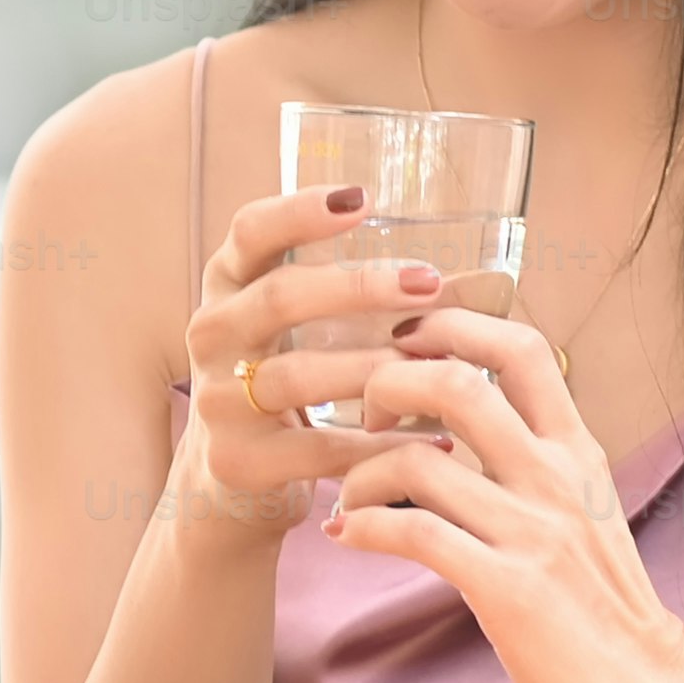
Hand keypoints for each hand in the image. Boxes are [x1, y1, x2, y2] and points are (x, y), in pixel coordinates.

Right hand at [167, 180, 446, 542]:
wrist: (225, 484)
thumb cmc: (284, 388)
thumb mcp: (291, 332)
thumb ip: (348, 301)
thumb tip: (470, 281)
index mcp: (229, 288)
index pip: (251, 232)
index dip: (299, 211)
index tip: (362, 198)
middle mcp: (213, 335)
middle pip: (279, 297)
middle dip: (358, 287)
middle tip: (427, 283)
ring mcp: (218, 400)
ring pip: (296, 376)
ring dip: (373, 369)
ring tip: (437, 368)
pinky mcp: (237, 461)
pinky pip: (316, 449)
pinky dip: (378, 445)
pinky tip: (433, 440)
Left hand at [323, 308, 683, 682]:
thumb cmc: (606, 604)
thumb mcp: (585, 509)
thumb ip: (537, 462)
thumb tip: (468, 425)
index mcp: (576, 451)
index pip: (520, 348)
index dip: (451, 326)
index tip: (405, 341)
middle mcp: (554, 477)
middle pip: (454, 383)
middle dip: (386, 384)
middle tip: (366, 418)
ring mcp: (531, 530)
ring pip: (415, 460)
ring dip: (359, 473)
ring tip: (350, 497)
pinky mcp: (506, 586)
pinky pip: (412, 532)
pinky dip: (364, 526)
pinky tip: (349, 535)